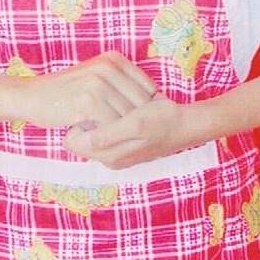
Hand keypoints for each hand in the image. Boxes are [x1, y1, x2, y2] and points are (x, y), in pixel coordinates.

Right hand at [9, 51, 156, 128]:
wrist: (32, 97)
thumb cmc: (66, 92)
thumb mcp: (95, 77)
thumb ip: (121, 84)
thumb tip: (155, 101)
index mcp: (113, 59)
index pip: (149, 88)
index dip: (148, 109)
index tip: (142, 123)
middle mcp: (107, 67)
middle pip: (141, 102)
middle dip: (139, 122)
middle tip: (132, 136)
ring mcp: (98, 83)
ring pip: (129, 116)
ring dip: (125, 132)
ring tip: (118, 139)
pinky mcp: (88, 102)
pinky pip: (113, 125)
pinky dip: (112, 136)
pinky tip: (104, 140)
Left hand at [63, 94, 199, 168]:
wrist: (187, 124)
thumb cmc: (164, 121)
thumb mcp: (137, 124)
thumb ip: (109, 134)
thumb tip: (82, 140)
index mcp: (110, 155)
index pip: (72, 142)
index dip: (75, 122)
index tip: (86, 106)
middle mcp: (110, 157)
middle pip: (78, 139)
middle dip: (83, 121)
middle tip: (96, 102)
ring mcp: (117, 152)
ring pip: (90, 135)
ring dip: (94, 120)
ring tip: (107, 103)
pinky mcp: (124, 144)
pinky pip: (103, 133)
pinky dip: (105, 120)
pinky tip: (117, 108)